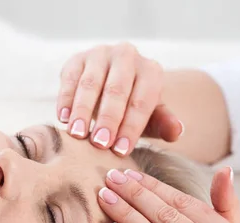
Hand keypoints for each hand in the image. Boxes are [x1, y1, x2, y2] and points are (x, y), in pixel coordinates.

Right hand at [57, 43, 182, 155]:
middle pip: (117, 90)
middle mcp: (127, 56)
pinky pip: (70, 79)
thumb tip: (176, 131)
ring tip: (78, 134)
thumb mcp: (149, 116)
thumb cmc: (131, 106)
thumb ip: (162, 123)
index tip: (121, 151)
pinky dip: (65, 99)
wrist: (108, 83)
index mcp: (150, 70)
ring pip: (91, 83)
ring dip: (83, 110)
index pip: (142, 101)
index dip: (132, 127)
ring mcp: (100, 54)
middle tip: (100, 144)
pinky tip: (62, 118)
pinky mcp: (77, 59)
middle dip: (108, 119)